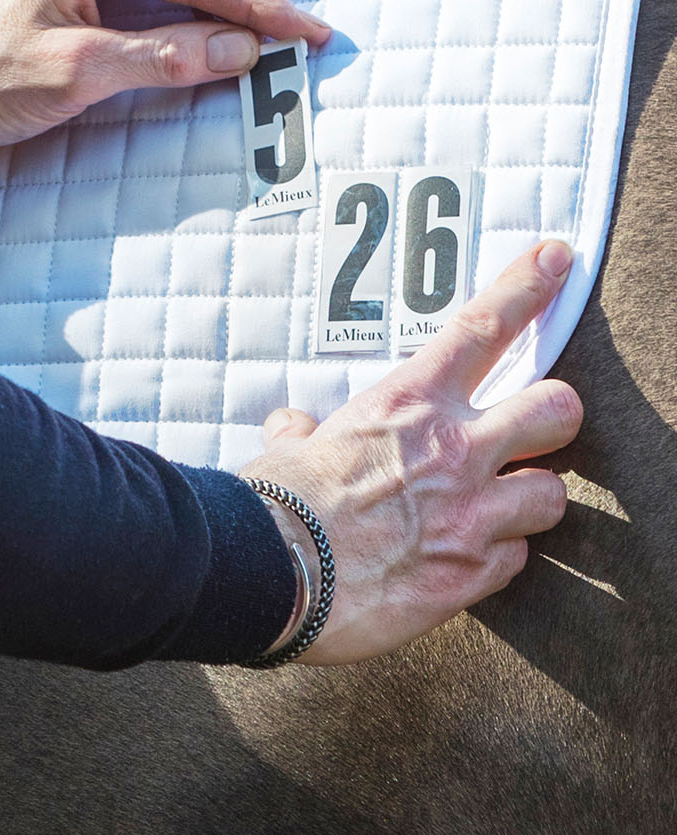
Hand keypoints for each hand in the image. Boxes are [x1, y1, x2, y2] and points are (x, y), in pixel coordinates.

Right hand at [240, 241, 582, 664]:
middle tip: (536, 429)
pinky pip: (516, 558)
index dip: (528, 286)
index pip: (482, 326)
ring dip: (529, 500)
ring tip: (499, 508)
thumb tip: (294, 428)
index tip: (558, 258)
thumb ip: (303, 432)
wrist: (277, 576)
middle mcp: (454, 449)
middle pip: (556, 409)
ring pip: (552, 494)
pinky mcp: (473, 574)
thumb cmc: (278, 503)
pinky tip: (465, 560)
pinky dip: (497, 558)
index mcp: (408, 402)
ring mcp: (471, 513)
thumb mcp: (291, 448)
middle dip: (555, 416)